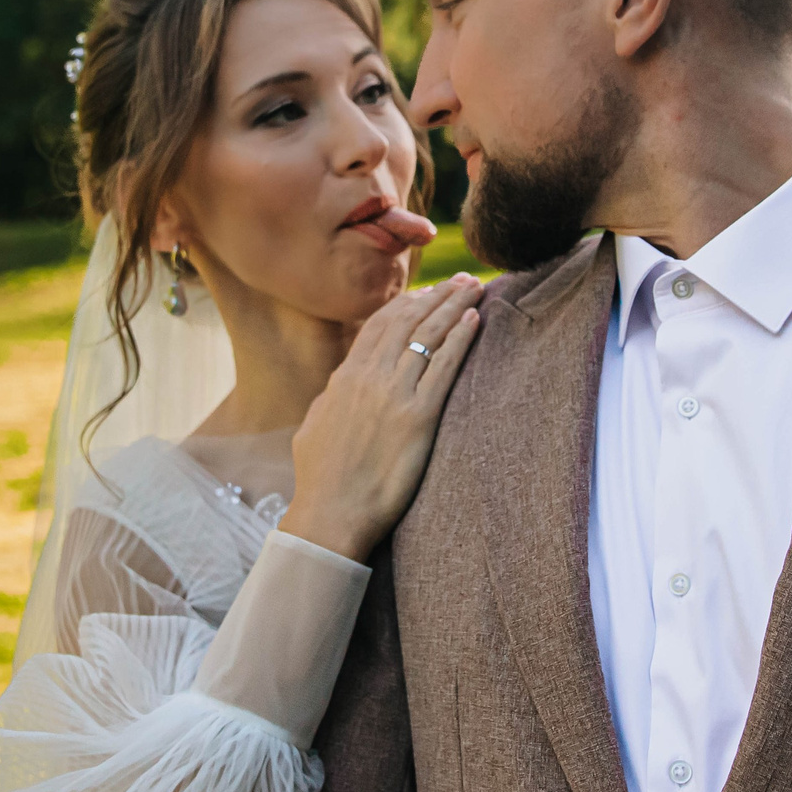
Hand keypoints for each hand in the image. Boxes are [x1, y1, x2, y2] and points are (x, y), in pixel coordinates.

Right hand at [278, 272, 483, 561]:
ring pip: (429, 335)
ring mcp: (394, 394)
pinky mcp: (419, 417)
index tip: (427, 292)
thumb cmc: (320, 479)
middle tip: (461, 278)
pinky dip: (461, 338)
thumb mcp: (315, 426)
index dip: (406, 304)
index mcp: (344, 378)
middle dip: (437, 295)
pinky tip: (476, 319)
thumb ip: (331, 398)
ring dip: (455, 306)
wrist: (331, 513)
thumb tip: (339, 383)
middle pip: (408, 321)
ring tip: (474, 287)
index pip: (379, 326)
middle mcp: (369, 377)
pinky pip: (445, 366)